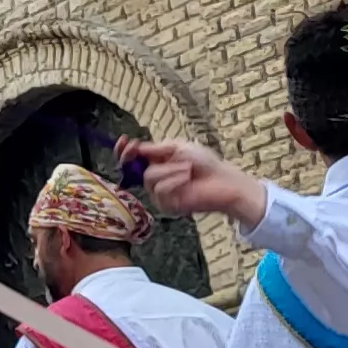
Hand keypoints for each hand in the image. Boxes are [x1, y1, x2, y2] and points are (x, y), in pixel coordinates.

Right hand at [120, 139, 267, 228]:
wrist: (224, 181)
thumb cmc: (205, 163)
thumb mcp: (180, 148)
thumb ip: (157, 149)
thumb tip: (137, 148)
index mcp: (156, 162)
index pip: (132, 159)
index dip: (124, 151)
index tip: (123, 142)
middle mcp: (155, 178)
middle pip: (133, 169)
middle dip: (138, 158)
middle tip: (139, 149)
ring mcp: (159, 193)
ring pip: (148, 179)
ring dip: (169, 170)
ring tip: (187, 168)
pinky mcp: (167, 206)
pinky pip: (160, 191)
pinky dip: (174, 181)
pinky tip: (187, 179)